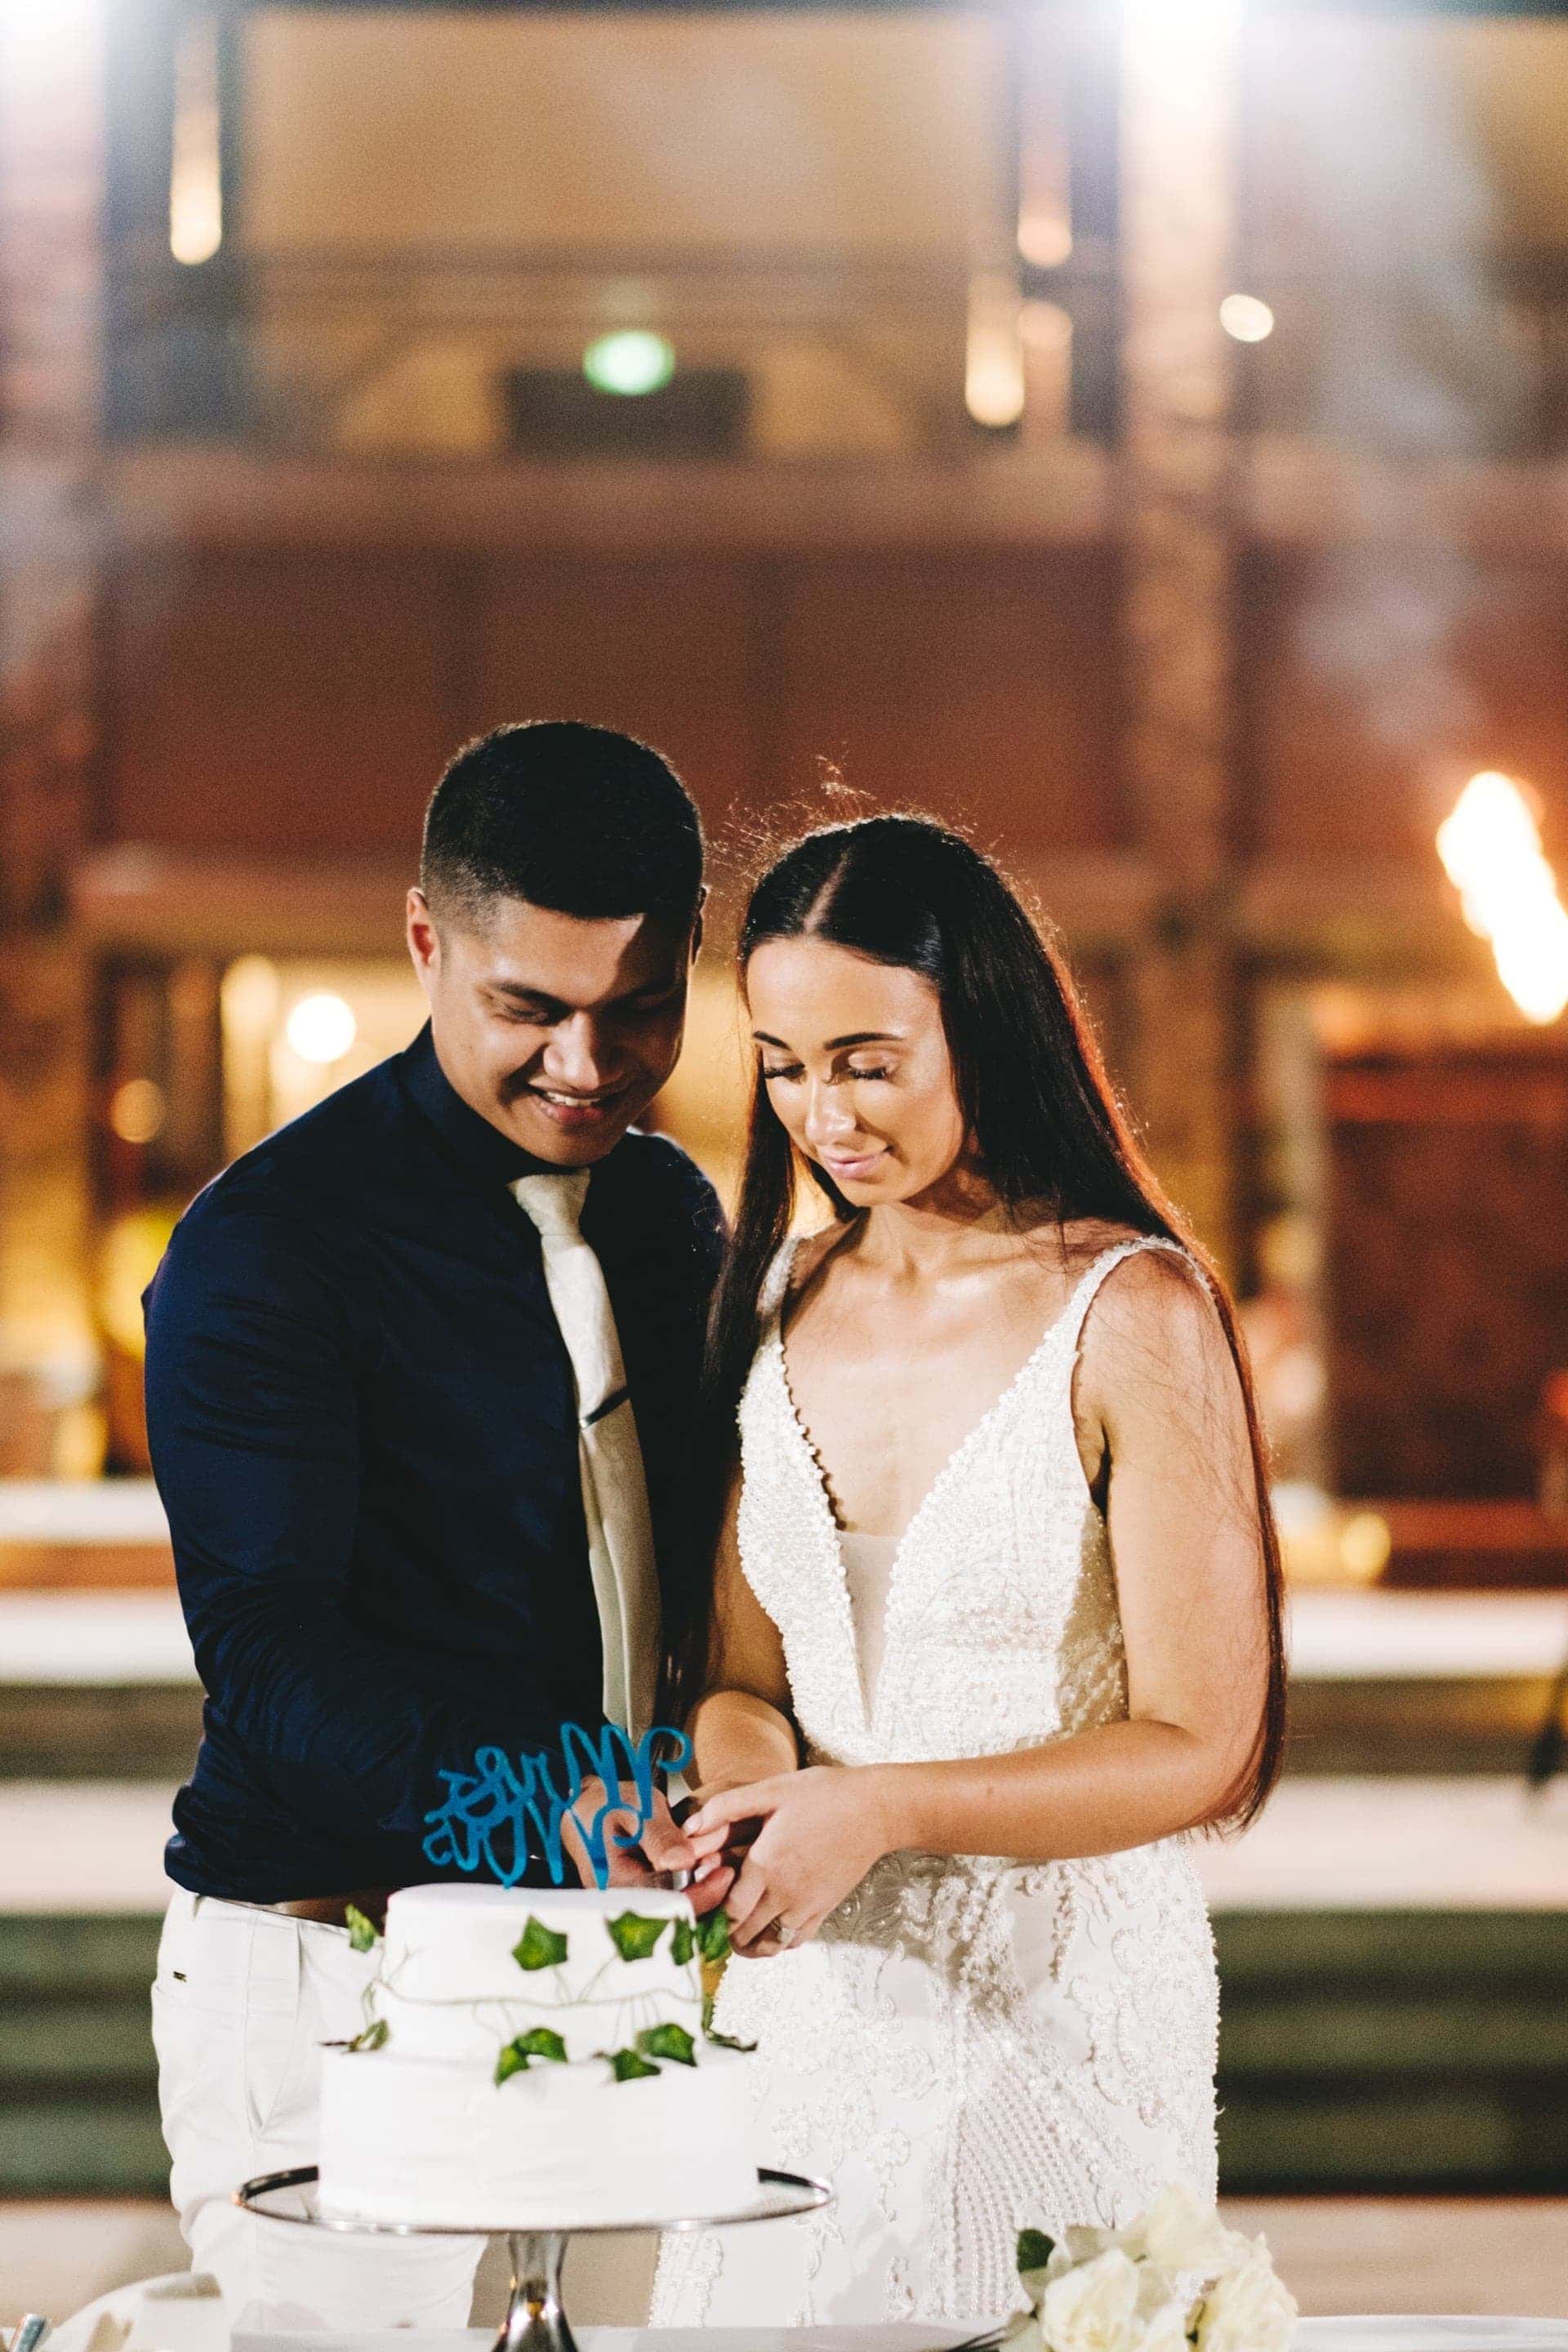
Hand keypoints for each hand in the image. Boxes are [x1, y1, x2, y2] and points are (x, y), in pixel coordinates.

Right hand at [561, 1781, 732, 1916]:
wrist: (583, 1806)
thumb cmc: (608, 1802)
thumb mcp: (635, 1808)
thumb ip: (658, 1835)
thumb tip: (683, 1862)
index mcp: (616, 1883)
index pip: (665, 1905)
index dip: (701, 1895)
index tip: (726, 1873)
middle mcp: (620, 1904)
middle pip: (672, 1918)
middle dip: (705, 1897)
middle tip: (726, 1868)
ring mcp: (628, 1906)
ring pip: (673, 1914)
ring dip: (700, 1895)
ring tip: (718, 1867)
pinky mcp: (638, 1900)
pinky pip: (668, 1905)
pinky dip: (691, 1892)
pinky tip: (704, 1871)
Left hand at [686, 1765, 893, 1955]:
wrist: (875, 1811)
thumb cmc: (824, 1795)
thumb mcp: (773, 1789)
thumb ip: (727, 1807)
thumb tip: (690, 1827)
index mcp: (767, 1864)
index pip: (728, 1910)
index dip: (710, 1910)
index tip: (703, 1896)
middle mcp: (785, 1893)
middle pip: (742, 1934)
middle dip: (722, 1928)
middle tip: (713, 1910)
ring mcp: (806, 1906)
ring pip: (766, 1945)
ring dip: (746, 1941)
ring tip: (735, 1924)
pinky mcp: (823, 1911)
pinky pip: (792, 1942)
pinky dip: (774, 1942)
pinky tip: (767, 1924)